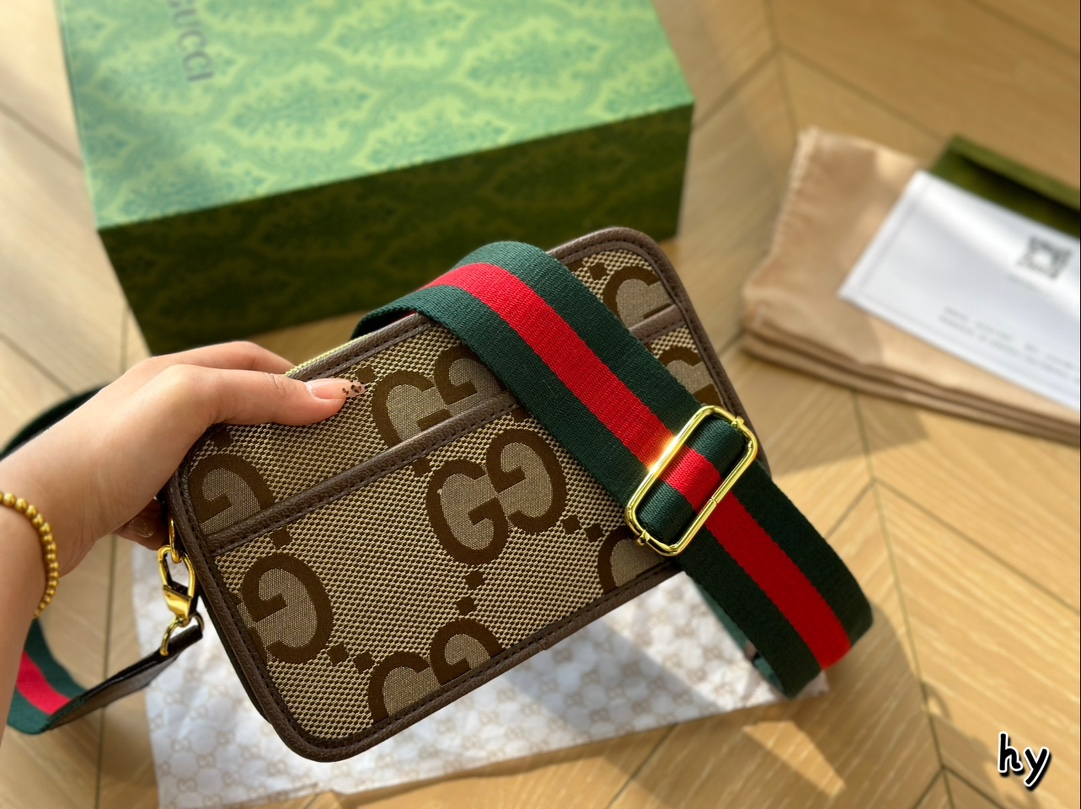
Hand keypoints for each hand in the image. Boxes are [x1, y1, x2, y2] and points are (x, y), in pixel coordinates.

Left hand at [0, 341, 356, 575]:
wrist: (43, 515)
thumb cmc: (110, 447)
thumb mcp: (193, 399)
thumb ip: (262, 395)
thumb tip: (335, 394)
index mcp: (174, 372)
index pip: (249, 361)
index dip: (294, 378)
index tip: (332, 404)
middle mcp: (162, 409)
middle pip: (238, 410)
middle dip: (275, 430)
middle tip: (315, 453)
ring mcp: (150, 455)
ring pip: (220, 460)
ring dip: (248, 475)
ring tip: (280, 494)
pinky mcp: (142, 499)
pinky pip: (195, 503)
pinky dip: (216, 513)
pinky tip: (229, 526)